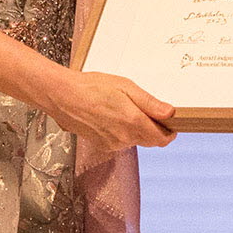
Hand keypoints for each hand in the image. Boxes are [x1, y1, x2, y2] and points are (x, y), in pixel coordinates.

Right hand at [46, 72, 176, 151]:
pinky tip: (111, 115)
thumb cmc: (91, 87)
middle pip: (149, 140)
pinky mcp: (102, 145)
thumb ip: (149, 103)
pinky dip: (122, 131)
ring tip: (122, 108)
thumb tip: (169, 113)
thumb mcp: (125, 87)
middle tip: (146, 109)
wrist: (62, 96)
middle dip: (153, 128)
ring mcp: (112, 144)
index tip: (170, 122)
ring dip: (136, 129)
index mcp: (133, 122)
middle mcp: (124, 138)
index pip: (161, 139)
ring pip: (134, 140)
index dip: (169, 132)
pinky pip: (120, 141)